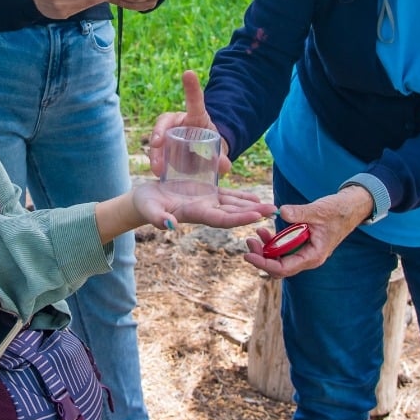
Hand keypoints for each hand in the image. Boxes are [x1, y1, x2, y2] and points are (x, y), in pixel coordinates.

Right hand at [130, 181, 272, 231]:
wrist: (145, 200)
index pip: (221, 218)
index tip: (257, 216)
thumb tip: (170, 225)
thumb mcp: (149, 209)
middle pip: (234, 213)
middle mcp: (205, 210)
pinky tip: (256, 197)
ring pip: (234, 205)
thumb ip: (159, 218)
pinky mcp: (205, 194)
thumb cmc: (145, 205)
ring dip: (253, 206)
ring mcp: (207, 203)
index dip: (239, 218)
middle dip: (254, 212)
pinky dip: (242, 196)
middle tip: (274, 210)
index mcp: (195, 214)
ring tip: (272, 205)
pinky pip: (227, 196)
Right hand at [149, 70, 231, 178]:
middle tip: (157, 143)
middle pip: (164, 121)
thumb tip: (225, 166)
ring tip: (157, 168)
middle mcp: (178, 123)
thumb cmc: (210, 147)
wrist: (202, 157)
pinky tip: (158, 172)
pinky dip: (155, 162)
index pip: (194, 101)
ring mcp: (167, 136)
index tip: (189, 73)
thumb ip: (221, 158)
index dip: (192, 87)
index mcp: (195, 117)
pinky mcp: (162, 149)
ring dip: (155, 152)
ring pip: (157, 139)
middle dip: (158, 131)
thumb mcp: (218, 151)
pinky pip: (156, 153)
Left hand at [244, 184, 373, 277]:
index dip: (264, 264)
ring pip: (279, 259)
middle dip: (261, 257)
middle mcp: (307, 258)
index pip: (283, 269)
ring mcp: (304, 252)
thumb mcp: (318, 210)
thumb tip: (281, 211)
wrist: (350, 207)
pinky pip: (283, 249)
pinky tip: (263, 231)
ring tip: (254, 235)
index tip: (248, 255)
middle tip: (248, 242)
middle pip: (278, 267)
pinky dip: (272, 242)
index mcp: (313, 256)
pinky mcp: (301, 245)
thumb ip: (300, 213)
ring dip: (265, 250)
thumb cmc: (338, 211)